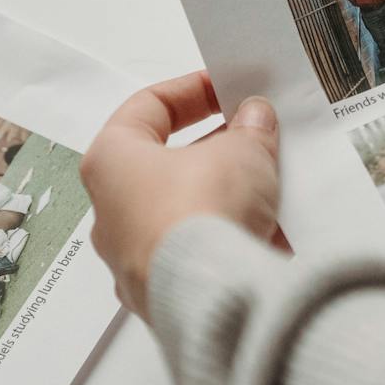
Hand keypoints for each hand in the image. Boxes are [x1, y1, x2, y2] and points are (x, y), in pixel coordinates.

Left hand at [81, 72, 281, 319]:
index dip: (193, 91)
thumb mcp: (242, 149)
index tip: (227, 87)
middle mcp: (111, 212)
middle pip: (168, 164)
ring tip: (273, 186)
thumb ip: (249, 128)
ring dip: (228, 197)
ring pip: (186, 213)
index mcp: (110, 162)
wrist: (212, 297)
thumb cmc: (202, 213)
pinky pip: (201, 256)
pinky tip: (273, 234)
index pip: (148, 107)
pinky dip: (233, 242)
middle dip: (219, 149)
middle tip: (257, 136)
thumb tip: (254, 119)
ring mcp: (134, 258)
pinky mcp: (164, 294)